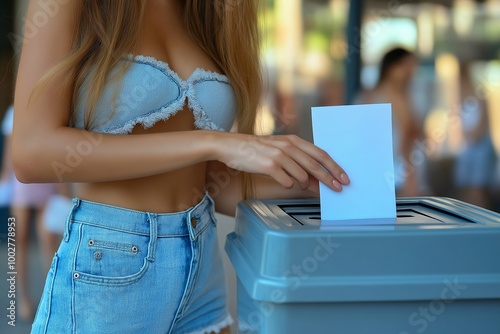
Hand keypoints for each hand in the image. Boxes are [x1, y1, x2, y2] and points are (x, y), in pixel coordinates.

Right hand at [215, 133, 349, 191]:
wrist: (230, 146)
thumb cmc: (254, 149)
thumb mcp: (277, 149)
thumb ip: (296, 161)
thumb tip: (313, 179)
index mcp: (293, 140)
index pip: (320, 153)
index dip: (334, 166)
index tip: (343, 177)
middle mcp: (288, 146)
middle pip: (316, 165)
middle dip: (329, 178)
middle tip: (338, 189)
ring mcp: (278, 155)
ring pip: (302, 175)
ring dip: (304, 184)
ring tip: (299, 185)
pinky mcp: (268, 165)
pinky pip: (286, 181)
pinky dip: (288, 184)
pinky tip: (282, 181)